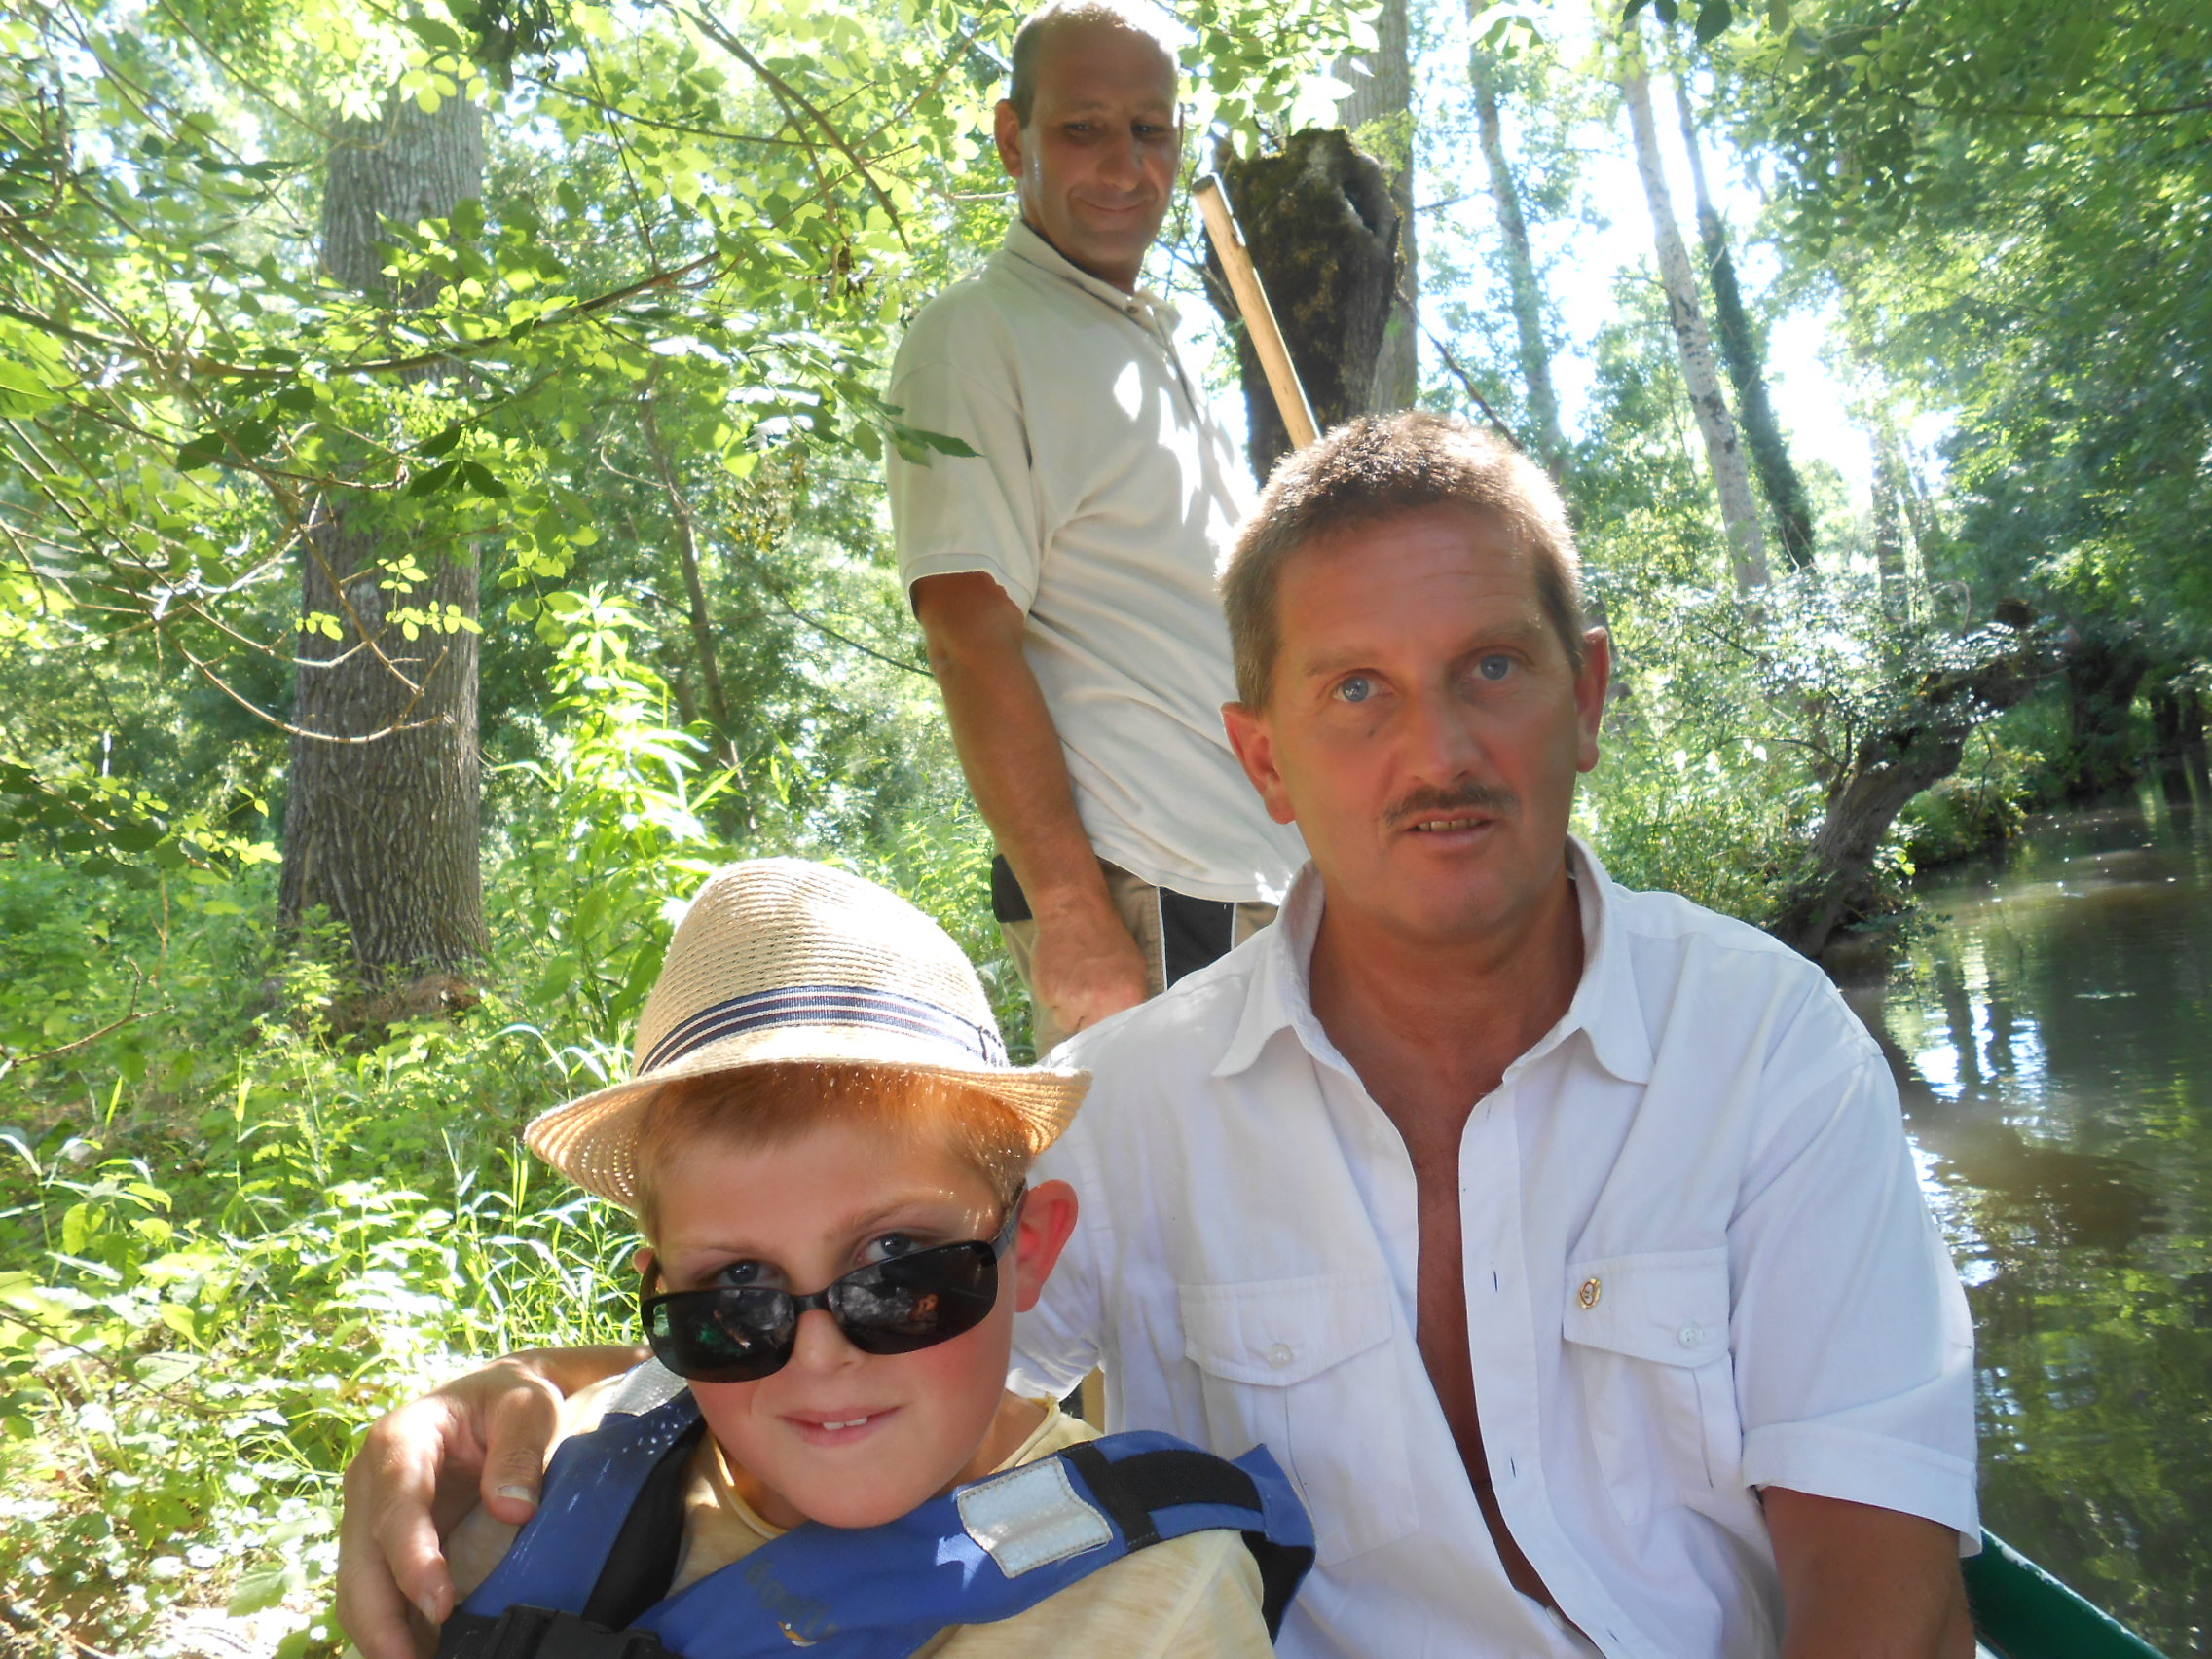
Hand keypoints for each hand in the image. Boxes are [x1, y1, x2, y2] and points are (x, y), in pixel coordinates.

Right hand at [335, 1348, 631, 1658]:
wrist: (496, 1400)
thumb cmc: (511, 1400)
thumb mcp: (528, 1407)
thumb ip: (521, 1450)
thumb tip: (514, 1508)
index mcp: (398, 1443)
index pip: (396, 1512)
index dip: (412, 1564)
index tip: (440, 1608)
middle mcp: (369, 1485)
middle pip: (360, 1565)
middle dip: (382, 1624)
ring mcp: (370, 1519)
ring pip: (358, 1591)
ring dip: (383, 1636)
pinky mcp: (382, 1546)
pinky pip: (377, 1596)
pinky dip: (393, 1631)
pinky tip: (423, 1655)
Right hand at [1030, 903, 1148, 1038]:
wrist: (1076, 913)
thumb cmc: (1109, 939)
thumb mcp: (1136, 969)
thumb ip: (1132, 1001)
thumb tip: (1125, 1026)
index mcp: (1129, 1000)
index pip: (1116, 1034)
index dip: (1106, 1028)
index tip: (1101, 1022)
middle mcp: (1102, 1004)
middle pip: (1089, 1032)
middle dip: (1086, 1018)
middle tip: (1086, 995)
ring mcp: (1073, 1000)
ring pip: (1066, 1021)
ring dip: (1067, 1007)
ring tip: (1072, 981)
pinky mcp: (1049, 993)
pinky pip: (1050, 1006)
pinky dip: (1052, 994)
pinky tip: (1059, 973)